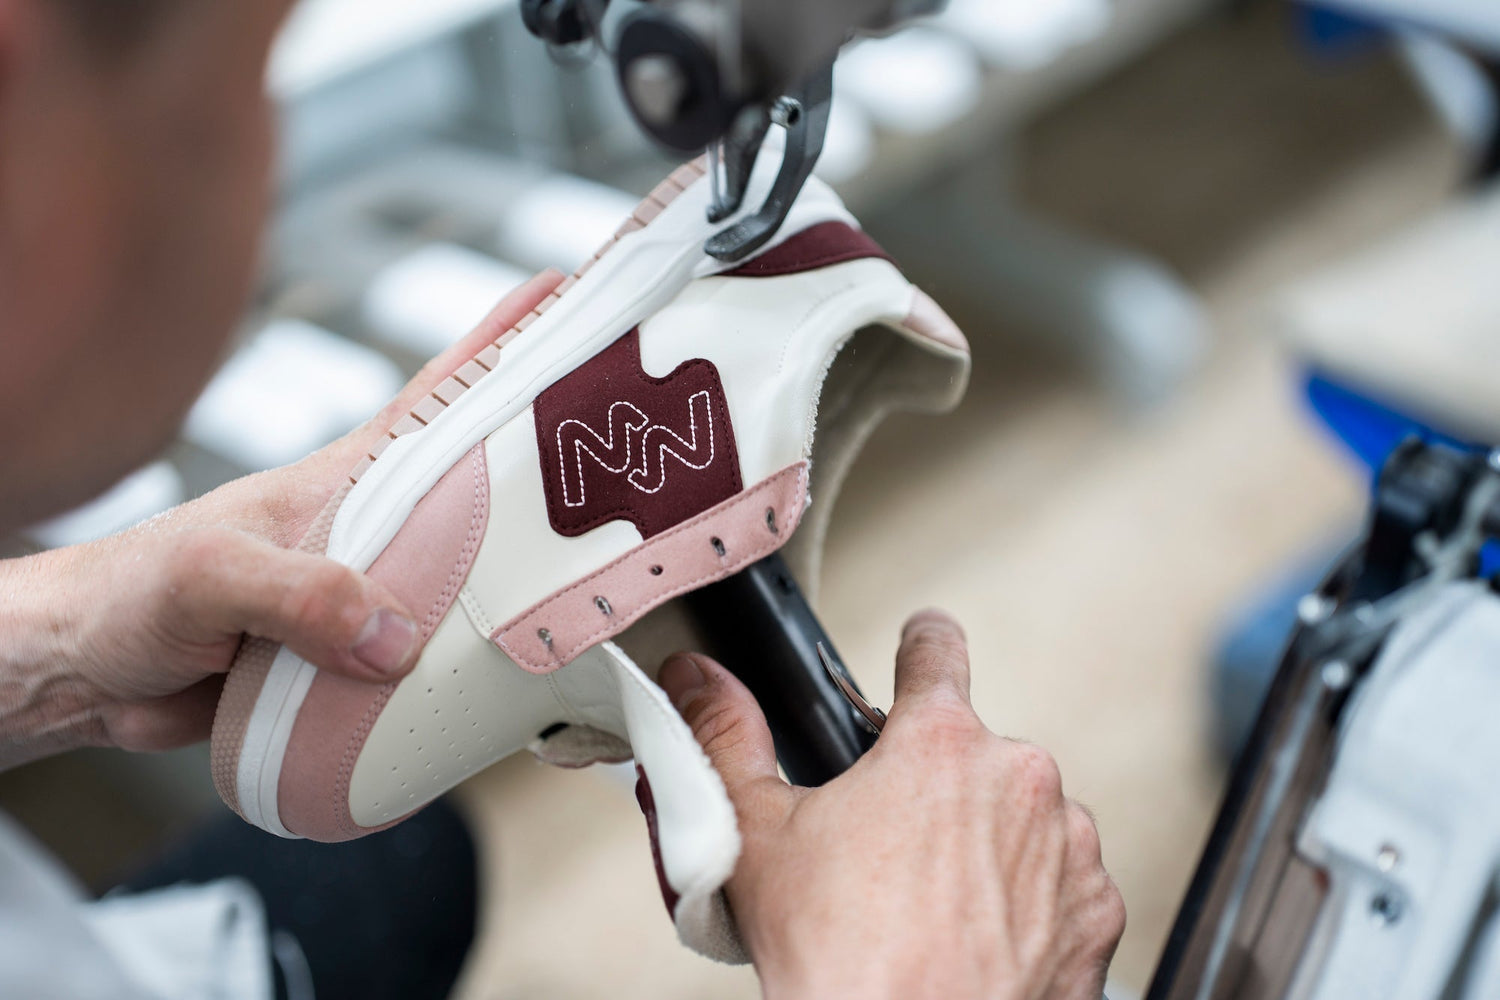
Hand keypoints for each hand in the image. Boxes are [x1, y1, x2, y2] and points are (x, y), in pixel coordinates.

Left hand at [0, 271, 563, 768]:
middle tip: (630, 466)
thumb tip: (397, 637)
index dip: (503, 343)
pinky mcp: (365, 662)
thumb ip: (302, 597)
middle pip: (487, 490)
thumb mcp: (212, 577)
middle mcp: (376, 530)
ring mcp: (376, 595)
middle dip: (555, 472)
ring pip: (474, 583)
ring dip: (530, 588)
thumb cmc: (134, 593)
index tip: (568, 296)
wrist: (92, 674)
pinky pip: (438, 661)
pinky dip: (478, 671)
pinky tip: (517, 685)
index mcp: (348, 480)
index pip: (440, 395)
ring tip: (603, 589)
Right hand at [656, 610, 1124, 999]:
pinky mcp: (1097, 914)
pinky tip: (977, 935)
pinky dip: (1029, 900)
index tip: (921, 644)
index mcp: (940, 744)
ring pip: (1022, 817)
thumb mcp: (753, 836)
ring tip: (930, 902)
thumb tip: (698, 681)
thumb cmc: (841, 964)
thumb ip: (724, 737)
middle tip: (887, 844)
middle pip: (973, 753)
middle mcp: (1019, 782)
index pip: (936, 650)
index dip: (920, 645)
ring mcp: (1068, 848)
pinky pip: (1063, 882)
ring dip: (988, 840)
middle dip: (936, 785)